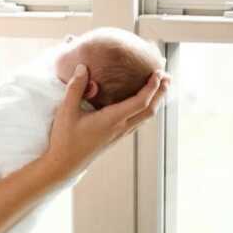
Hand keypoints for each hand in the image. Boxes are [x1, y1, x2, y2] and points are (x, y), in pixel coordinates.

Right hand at [42, 65, 170, 182]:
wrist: (64, 164)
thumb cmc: (64, 139)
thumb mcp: (66, 111)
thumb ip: (75, 88)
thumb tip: (83, 67)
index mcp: (112, 120)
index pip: (140, 102)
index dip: (152, 87)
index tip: (158, 73)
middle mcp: (120, 128)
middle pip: (150, 110)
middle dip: (161, 93)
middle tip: (168, 77)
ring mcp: (119, 134)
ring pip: (145, 117)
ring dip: (155, 101)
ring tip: (160, 87)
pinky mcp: (115, 138)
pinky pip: (138, 122)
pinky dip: (145, 109)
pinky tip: (141, 104)